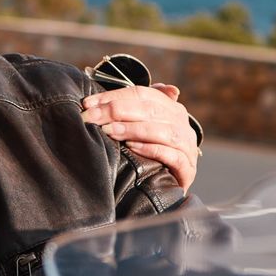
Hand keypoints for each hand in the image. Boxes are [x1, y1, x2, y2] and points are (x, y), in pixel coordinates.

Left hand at [82, 83, 201, 188]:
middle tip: (92, 117)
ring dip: (133, 129)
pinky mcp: (188, 168)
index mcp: (170, 107)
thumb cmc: (150, 153)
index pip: (142, 94)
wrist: (167, 188)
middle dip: (117, 111)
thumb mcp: (142, 126)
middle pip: (150, 109)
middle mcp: (182, 122)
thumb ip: (136, 106)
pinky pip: (172, 155)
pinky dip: (151, 149)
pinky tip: (132, 148)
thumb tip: (131, 88)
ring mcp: (187, 145)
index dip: (114, 96)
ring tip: (109, 131)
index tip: (88, 104)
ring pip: (162, 130)